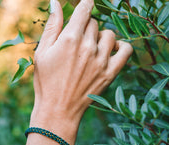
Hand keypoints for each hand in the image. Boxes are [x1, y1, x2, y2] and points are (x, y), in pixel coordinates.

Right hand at [22, 0, 132, 144]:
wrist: (58, 109)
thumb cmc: (46, 82)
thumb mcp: (42, 53)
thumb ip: (51, 27)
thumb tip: (55, 3)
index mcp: (69, 39)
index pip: (85, 9)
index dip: (85, 5)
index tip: (84, 8)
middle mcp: (87, 47)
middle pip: (94, 23)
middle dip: (86, 28)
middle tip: (77, 41)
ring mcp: (101, 60)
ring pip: (109, 34)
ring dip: (100, 37)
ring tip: (91, 48)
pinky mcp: (110, 73)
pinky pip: (126, 50)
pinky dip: (121, 46)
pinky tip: (111, 50)